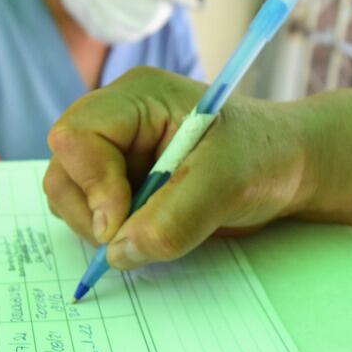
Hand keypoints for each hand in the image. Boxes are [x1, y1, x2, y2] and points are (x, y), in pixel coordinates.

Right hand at [44, 67, 314, 269]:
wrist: (288, 169)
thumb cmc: (264, 157)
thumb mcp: (226, 184)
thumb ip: (173, 220)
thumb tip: (118, 252)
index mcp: (137, 98)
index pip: (77, 135)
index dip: (92, 185)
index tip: (119, 225)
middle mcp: (117, 121)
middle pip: (64, 167)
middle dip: (90, 211)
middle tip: (130, 239)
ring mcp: (117, 153)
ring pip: (70, 194)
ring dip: (97, 226)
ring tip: (147, 234)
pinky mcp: (122, 184)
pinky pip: (91, 212)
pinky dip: (109, 234)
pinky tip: (147, 233)